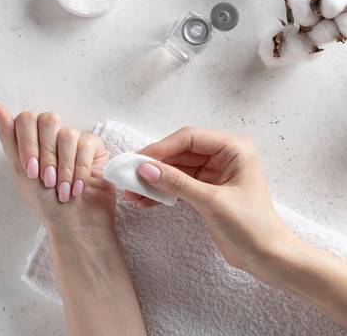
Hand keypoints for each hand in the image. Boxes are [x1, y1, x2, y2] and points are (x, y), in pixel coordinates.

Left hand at [0, 101, 146, 334]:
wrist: (73, 225)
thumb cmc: (45, 202)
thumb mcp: (19, 170)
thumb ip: (7, 136)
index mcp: (32, 138)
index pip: (25, 119)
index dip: (27, 143)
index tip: (30, 171)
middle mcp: (52, 136)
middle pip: (48, 120)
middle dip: (46, 155)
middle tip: (46, 181)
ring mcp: (74, 140)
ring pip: (67, 134)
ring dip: (63, 168)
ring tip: (63, 191)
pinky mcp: (94, 148)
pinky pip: (86, 144)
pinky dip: (80, 170)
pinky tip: (78, 188)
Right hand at [126, 127, 294, 277]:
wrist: (268, 258)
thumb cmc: (252, 226)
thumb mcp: (211, 202)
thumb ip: (176, 183)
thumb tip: (144, 168)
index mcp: (233, 148)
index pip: (189, 138)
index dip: (161, 148)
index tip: (138, 160)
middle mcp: (222, 156)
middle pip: (179, 153)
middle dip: (154, 166)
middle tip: (129, 176)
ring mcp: (213, 173)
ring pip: (175, 169)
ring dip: (153, 181)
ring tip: (132, 193)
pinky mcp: (205, 190)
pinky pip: (177, 185)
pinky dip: (161, 192)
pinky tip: (144, 201)